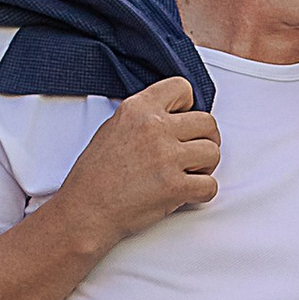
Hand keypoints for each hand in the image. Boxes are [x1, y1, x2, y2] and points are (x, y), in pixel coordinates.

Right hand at [56, 77, 220, 256]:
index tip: (183, 121)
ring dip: (205, 166)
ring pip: (213, 152)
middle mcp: (154, 128)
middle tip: (193, 154)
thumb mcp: (113, 128)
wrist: (85, 211)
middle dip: (205, 139)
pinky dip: (202, 193)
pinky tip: (186, 194)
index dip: (188, 106)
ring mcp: (166, 157)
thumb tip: (174, 116)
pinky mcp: (174, 186)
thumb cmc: (95, 176)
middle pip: (207, 122)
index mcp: (137, 109)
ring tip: (187, 174)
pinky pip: (210, 185)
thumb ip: (144, 117)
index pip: (182, 88)